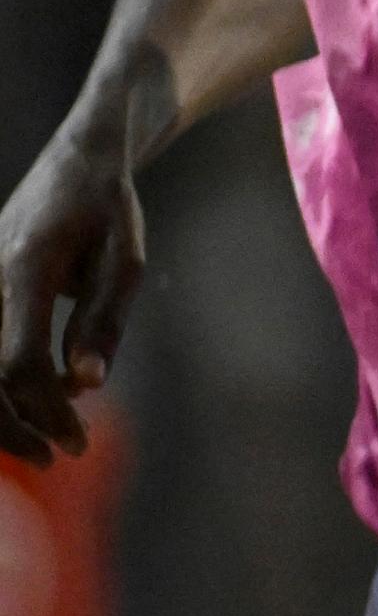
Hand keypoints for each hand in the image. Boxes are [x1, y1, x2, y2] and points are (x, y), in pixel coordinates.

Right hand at [0, 122, 145, 463]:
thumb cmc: (107, 208)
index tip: (79, 439)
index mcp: (25, 268)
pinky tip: (37, 400)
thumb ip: (103, 320)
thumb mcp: (124, 258)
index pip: (20, 361)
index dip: (46, 410)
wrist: (72, 161)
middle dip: (15, 428)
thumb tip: (87, 386)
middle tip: (61, 453)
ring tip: (45, 442)